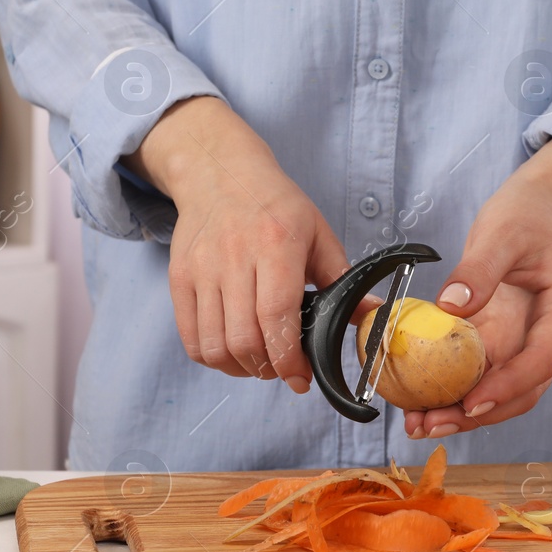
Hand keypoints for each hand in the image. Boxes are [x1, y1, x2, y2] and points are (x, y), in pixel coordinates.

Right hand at [124, 97, 348, 390]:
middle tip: (283, 370)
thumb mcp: (317, 232)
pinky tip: (232, 353)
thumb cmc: (275, 205)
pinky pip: (190, 338)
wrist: (220, 173)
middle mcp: (234, 257)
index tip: (301, 378)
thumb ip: (341, 278)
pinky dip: (212, 358)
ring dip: (240, 368)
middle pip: (244, 339)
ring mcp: (201, 269)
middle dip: (268, 368)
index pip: (276, 317)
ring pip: (214, 345)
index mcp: (275, 244)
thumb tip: (371, 314)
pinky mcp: (179, 279)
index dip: (288, 358)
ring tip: (259, 363)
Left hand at [404, 138, 551, 436]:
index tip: (471, 403)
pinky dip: (454, 390)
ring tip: (420, 423)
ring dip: (463, 412)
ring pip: (502, 389)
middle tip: (431, 425)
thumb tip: (450, 308)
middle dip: (478, 413)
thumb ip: (478, 268)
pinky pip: (482, 372)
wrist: (539, 206)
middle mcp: (551, 332)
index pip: (543, 357)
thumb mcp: (501, 232)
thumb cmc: (527, 214)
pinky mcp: (504, 338)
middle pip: (523, 388)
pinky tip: (421, 401)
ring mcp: (528, 339)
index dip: (508, 385)